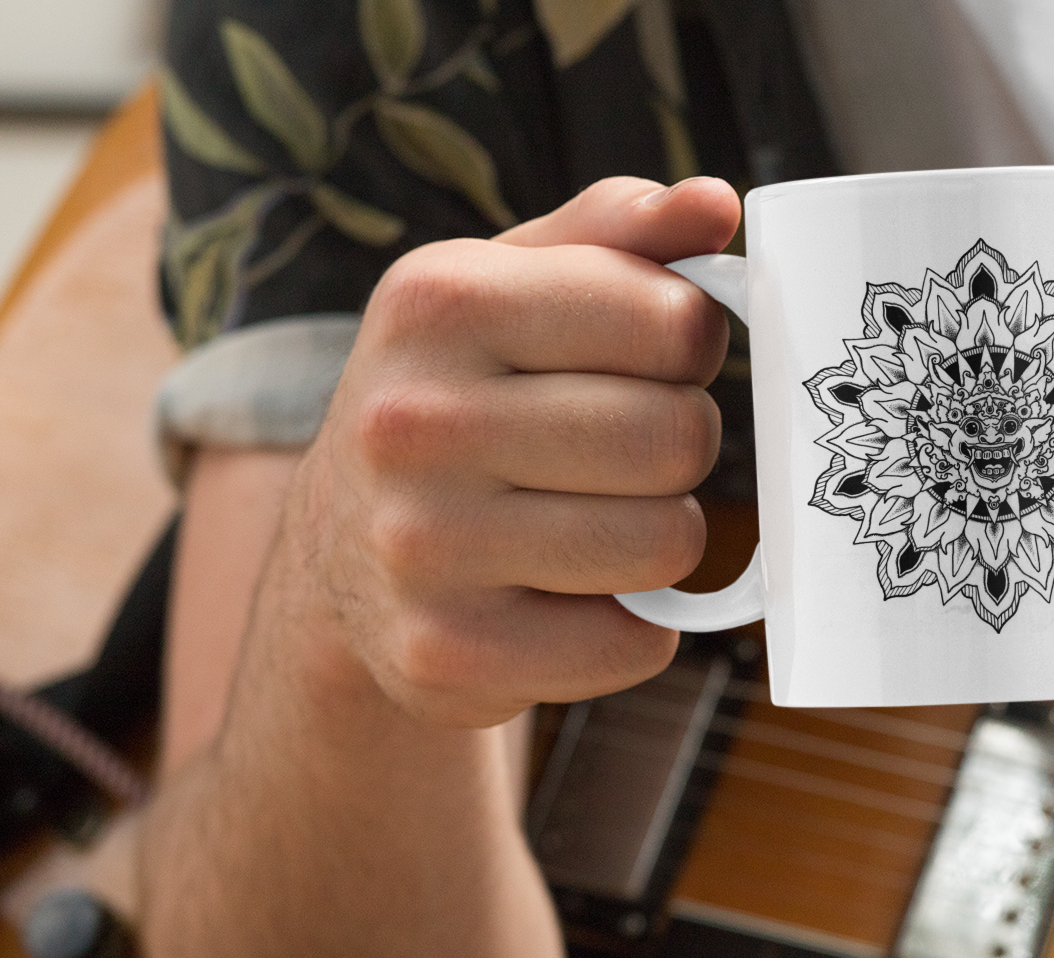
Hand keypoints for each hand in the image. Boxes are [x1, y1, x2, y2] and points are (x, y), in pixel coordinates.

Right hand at [284, 175, 740, 726]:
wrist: (337, 555)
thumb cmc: (459, 397)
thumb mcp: (511, 285)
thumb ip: (620, 232)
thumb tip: (716, 206)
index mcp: (441, 302)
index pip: (674, 322)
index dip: (688, 349)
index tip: (647, 363)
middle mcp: (414, 422)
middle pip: (678, 439)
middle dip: (678, 448)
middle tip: (622, 455)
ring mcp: (421, 547)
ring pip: (665, 545)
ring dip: (657, 540)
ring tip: (592, 522)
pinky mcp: (447, 655)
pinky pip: (633, 645)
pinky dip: (629, 628)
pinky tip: (566, 599)